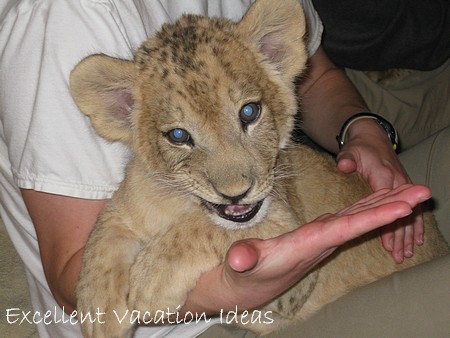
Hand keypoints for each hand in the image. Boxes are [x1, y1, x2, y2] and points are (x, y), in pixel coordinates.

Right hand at [186, 184, 430, 312]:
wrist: (251, 284)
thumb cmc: (247, 273)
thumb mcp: (242, 266)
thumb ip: (244, 260)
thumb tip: (239, 260)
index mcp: (309, 243)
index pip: (347, 228)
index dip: (375, 218)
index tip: (402, 209)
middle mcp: (324, 240)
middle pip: (364, 220)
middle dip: (395, 206)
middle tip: (424, 192)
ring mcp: (325, 236)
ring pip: (361, 217)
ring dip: (387, 203)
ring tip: (410, 190)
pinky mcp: (321, 233)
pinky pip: (351, 217)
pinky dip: (369, 207)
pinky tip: (380, 200)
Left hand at [336, 119, 423, 262]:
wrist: (371, 136)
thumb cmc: (359, 147)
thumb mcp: (350, 151)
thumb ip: (346, 160)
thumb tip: (344, 166)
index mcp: (384, 176)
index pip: (387, 206)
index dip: (388, 224)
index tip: (387, 243)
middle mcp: (397, 182)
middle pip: (401, 212)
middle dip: (400, 235)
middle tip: (398, 256)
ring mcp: (401, 185)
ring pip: (410, 212)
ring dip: (409, 234)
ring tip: (406, 254)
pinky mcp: (402, 188)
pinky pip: (412, 208)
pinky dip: (415, 225)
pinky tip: (417, 240)